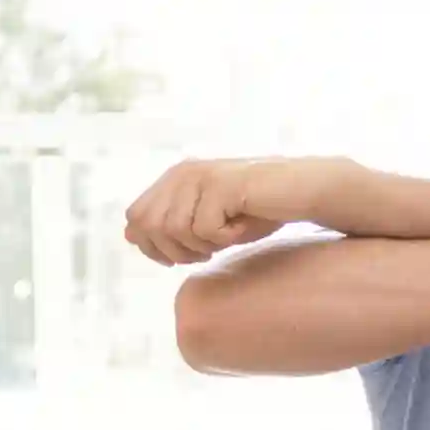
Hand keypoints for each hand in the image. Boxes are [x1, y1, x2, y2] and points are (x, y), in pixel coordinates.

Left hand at [123, 157, 347, 265]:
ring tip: (229, 234)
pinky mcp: (221, 185)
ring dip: (204, 245)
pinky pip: (206, 230)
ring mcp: (201, 177)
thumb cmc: (256, 210)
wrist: (300, 192)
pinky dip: (227, 238)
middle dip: (176, 250)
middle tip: (209, 249)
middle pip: (150, 227)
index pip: (135, 219)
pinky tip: (244, 224)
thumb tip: (129, 235)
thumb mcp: (204, 222)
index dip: (154, 247)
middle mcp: (182, 173)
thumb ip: (168, 224)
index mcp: (173, 178)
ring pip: (176, 231)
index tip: (184, 256)